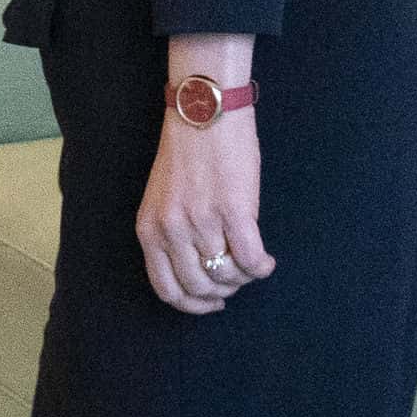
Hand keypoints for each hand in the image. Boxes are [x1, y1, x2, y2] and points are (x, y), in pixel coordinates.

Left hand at [136, 109, 272, 315]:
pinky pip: (250, 259)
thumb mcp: (162, 199)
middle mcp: (172, 230)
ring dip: (243, 278)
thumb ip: (172, 233)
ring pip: (227, 276)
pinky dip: (261, 268)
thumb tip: (200, 268)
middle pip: (199, 288)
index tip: (211, 302)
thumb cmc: (187, 151)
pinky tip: (266, 261)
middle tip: (236, 280)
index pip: (167, 289)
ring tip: (252, 265)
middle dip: (223, 292)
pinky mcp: (233, 212)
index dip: (192, 304)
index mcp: (149, 229)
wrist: (204, 111)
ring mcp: (201, 222)